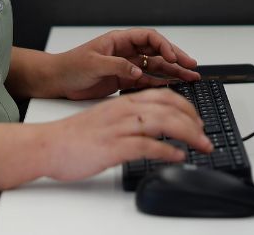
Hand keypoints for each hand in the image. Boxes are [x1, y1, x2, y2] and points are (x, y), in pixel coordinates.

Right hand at [42, 88, 213, 181]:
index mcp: (124, 101)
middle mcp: (124, 110)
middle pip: (170, 107)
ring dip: (189, 134)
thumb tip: (153, 130)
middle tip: (206, 136)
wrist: (48, 144)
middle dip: (194, 121)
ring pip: (164, 122)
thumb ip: (130, 120)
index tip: (198, 120)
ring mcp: (119, 127)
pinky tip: (178, 157)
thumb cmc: (75, 136)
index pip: (164, 96)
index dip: (187, 107)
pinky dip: (168, 151)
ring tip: (202, 146)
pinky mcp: (114, 146)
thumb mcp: (107, 119)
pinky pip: (148, 146)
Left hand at [52, 28, 201, 99]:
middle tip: (192, 65)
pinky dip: (161, 84)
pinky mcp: (124, 81)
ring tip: (191, 77)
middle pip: (157, 52)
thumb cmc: (70, 66)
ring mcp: (127, 66)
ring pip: (155, 67)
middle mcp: (126, 52)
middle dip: (175, 58)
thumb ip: (116, 66)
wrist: (57, 81)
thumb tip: (137, 70)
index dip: (163, 46)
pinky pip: (147, 81)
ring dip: (173, 72)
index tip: (172, 57)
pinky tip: (173, 86)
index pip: (148, 38)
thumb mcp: (93, 64)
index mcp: (119, 41)